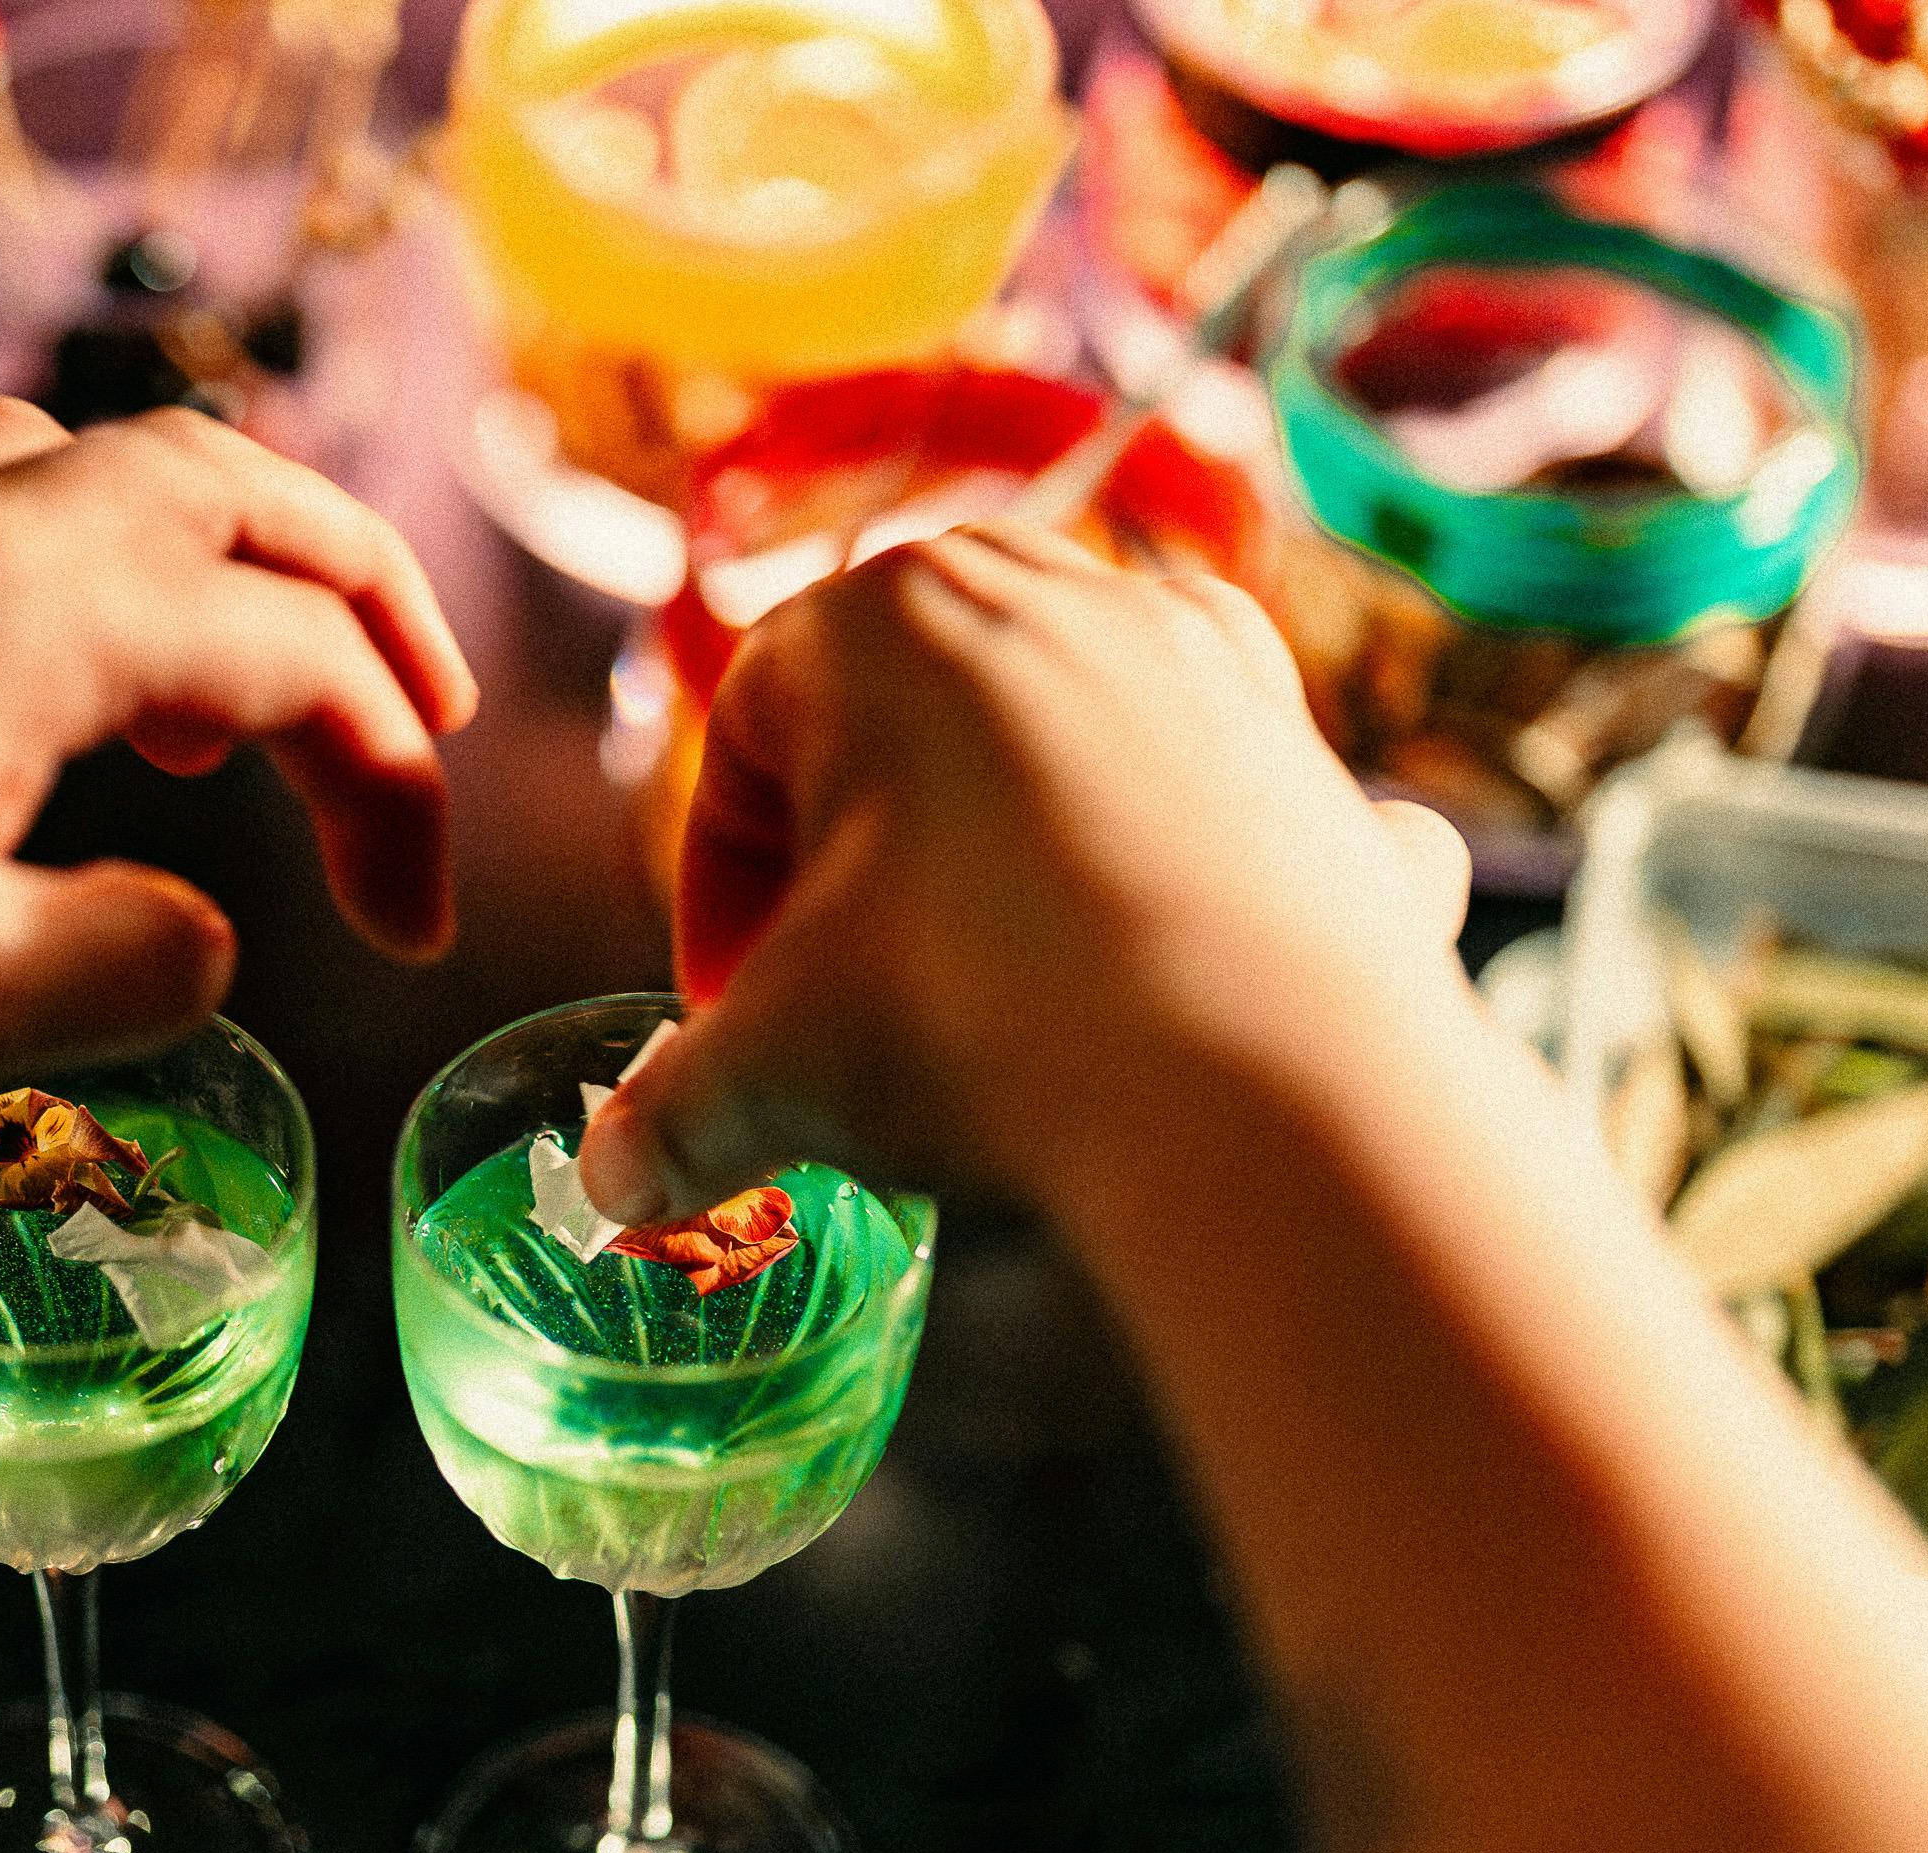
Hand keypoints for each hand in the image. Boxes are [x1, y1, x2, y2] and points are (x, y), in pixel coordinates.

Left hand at [0, 398, 474, 1146]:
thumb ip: (121, 968)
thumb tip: (198, 946)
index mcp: (15, 617)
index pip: (289, 654)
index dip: (393, 783)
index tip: (415, 916)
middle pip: (225, 487)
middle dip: (357, 595)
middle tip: (421, 724)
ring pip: (102, 474)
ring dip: (222, 563)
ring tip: (258, 701)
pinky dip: (89, 576)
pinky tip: (59, 705)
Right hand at [579, 521, 1466, 1223]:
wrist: (1266, 1090)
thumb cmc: (986, 1023)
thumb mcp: (775, 1073)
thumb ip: (670, 1117)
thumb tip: (614, 1184)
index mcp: (888, 615)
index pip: (748, 730)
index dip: (717, 883)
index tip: (730, 1000)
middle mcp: (1058, 593)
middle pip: (907, 706)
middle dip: (860, 842)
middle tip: (843, 975)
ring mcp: (1208, 665)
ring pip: (1061, 733)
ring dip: (1007, 843)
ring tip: (991, 985)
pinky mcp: (1314, 758)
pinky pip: (1214, 795)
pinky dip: (1178, 868)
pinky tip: (1163, 972)